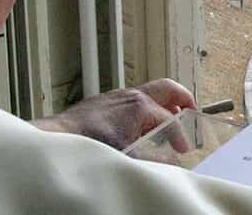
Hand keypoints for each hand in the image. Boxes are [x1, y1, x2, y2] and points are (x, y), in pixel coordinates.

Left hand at [31, 78, 195, 151]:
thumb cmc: (89, 142)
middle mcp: (132, 95)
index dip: (181, 137)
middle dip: (183, 99)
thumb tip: (173, 162)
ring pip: (152, 92)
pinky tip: (143, 125)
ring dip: (165, 104)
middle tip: (192, 111)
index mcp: (141, 105)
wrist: (60, 136)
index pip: (171, 121)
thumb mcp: (128, 155)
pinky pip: (136, 99)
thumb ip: (156, 159)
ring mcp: (119, 95)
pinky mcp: (108, 100)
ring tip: (170, 120)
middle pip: (168, 89)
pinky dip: (148, 108)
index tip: (183, 150)